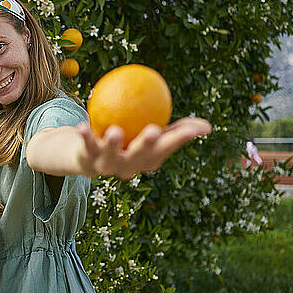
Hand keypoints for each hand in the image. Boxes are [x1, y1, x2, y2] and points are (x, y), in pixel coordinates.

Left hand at [75, 117, 211, 179]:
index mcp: (146, 161)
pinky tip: (84, 125)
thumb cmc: (124, 140)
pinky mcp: (87, 161)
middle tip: (154, 130)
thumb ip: (175, 129)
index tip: (193, 128)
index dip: (178, 141)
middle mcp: (129, 167)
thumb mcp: (149, 133)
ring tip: (115, 131)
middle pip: (139, 158)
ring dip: (113, 145)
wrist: (85, 154)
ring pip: (111, 157)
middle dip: (147, 147)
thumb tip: (208, 126)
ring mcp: (107, 166)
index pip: (165, 149)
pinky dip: (86, 137)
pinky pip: (87, 146)